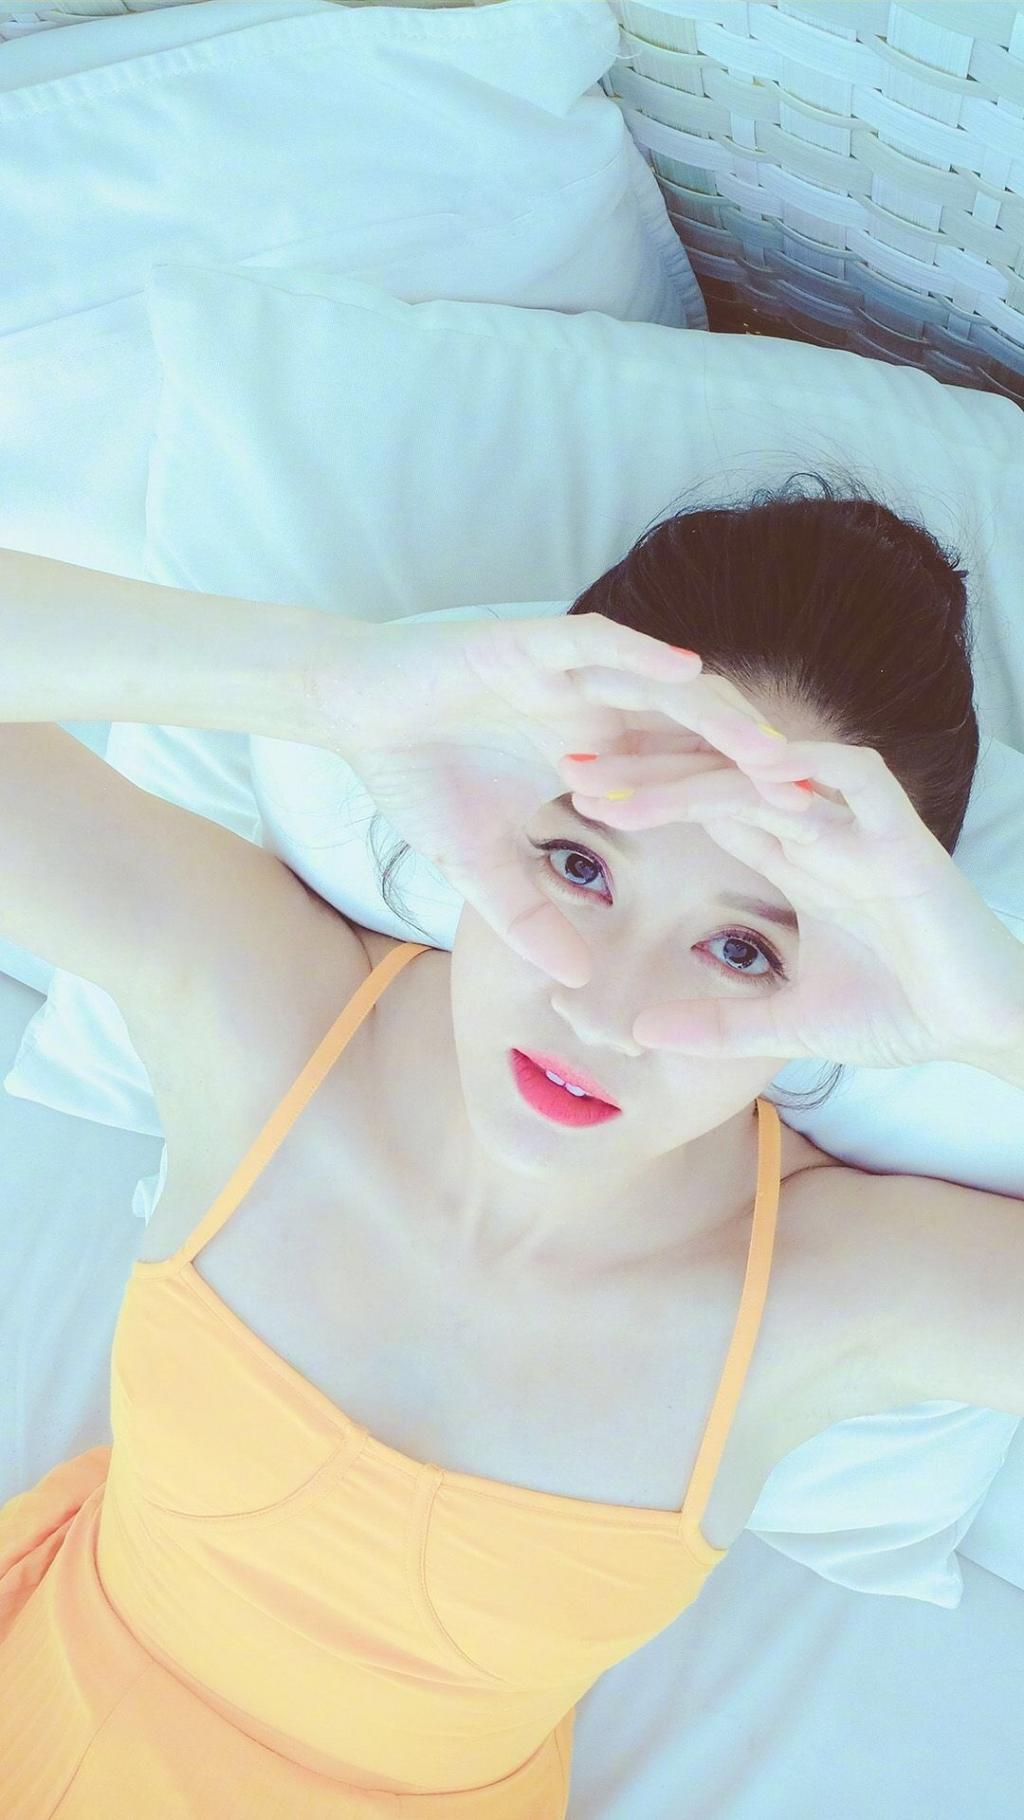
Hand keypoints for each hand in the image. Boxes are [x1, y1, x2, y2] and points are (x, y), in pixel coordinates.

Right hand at [306, 612, 811, 987]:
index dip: (733, 805)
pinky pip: (600, 644)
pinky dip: (643, 656)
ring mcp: (569, 667)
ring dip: (719, 717)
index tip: (789, 851)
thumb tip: (573, 981)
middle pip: (694, 729)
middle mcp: (597, 702)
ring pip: (663, 686)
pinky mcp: (531, 641)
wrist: (348, 710)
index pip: (681, 773)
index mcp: (595, 747)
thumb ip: (528, 917)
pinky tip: (688, 676)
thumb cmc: (415, 775)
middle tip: (815, 805)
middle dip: (750, 765)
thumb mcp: (479, 867)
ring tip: (771, 753)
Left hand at [560, 737, 1023, 1069]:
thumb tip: (640, 1035)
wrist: (986, 1026)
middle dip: (645, 768)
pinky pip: (843, 774)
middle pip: (719, 775)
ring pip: (760, 772)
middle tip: (565, 765)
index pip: (706, 805)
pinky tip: (728, 768)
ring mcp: (858, 821)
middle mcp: (820, 825)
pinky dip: (790, 766)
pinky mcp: (901, 830)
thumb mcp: (785, 1026)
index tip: (571, 800)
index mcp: (795, 853)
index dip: (643, 797)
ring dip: (686, 772)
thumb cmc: (899, 1015)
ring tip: (613, 785)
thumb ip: (717, 1025)